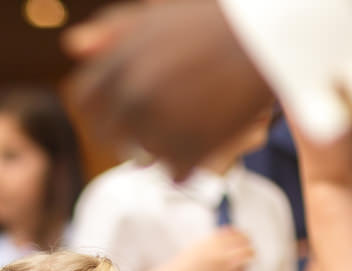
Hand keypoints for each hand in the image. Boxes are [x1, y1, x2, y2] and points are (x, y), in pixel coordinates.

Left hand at [64, 0, 274, 177]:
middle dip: (132, 133)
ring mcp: (156, 127)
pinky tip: (211, 139)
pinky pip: (175, 175)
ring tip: (195, 124)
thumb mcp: (161, 14)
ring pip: (144, 157)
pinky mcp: (186, 153)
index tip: (122, 108)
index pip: (85, 100)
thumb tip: (72, 46)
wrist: (278, 36)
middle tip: (166, 121)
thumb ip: (114, 30)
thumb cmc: (220, 20)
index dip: (102, 106)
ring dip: (163, 149)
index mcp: (116, 65)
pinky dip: (191, 163)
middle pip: (112, 136)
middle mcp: (129, 98)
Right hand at [174, 228, 252, 270]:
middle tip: (250, 251)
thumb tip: (232, 233)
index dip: (244, 236)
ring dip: (247, 261)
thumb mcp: (198, 244)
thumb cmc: (184, 264)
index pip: (237, 234)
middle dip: (250, 249)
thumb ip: (215, 238)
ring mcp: (221, 266)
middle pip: (245, 247)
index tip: (246, 239)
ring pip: (245, 260)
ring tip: (246, 262)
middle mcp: (218, 251)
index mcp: (211, 241)